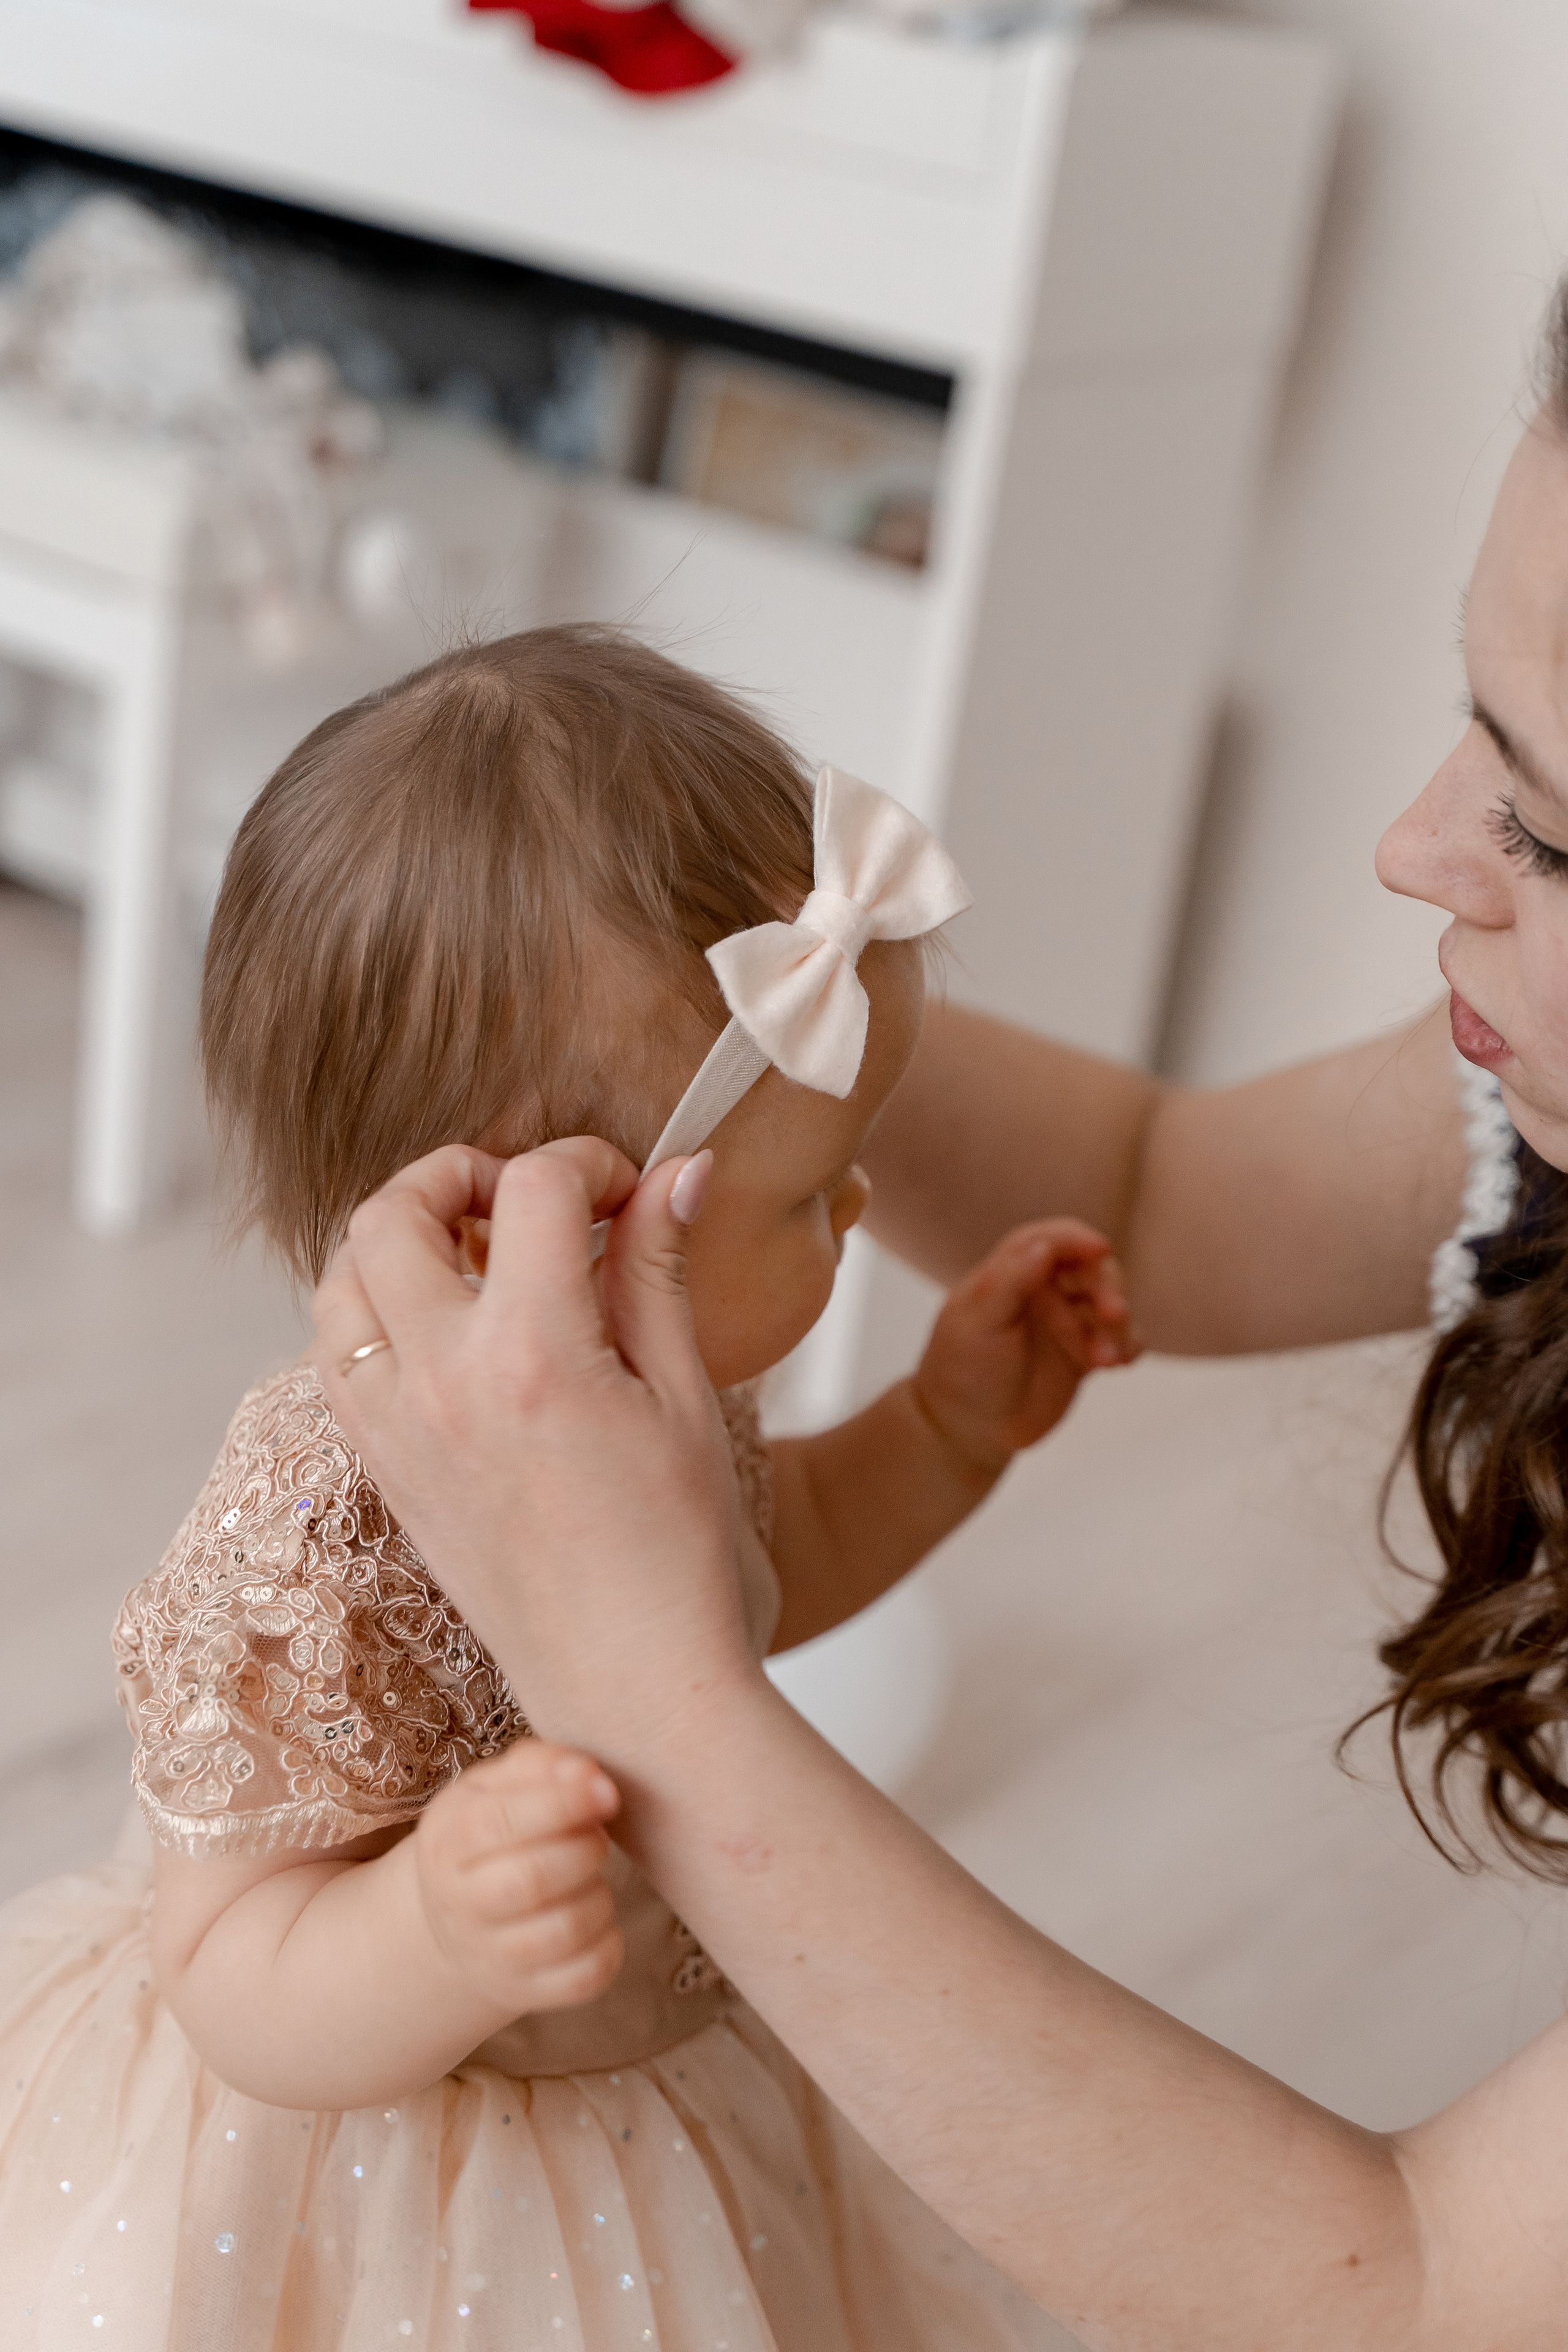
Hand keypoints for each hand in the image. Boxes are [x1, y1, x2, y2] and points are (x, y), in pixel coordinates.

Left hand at [310, 1138, 759, 1760]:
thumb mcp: (687, 1400)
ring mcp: (396, 1432)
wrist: (632, 1692)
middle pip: (393, 1211)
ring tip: (478, 1259)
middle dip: (460, 1174)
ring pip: (340, 1279)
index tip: (628, 1191)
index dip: (588, 1163)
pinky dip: (374, 1316)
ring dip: (399, 1241)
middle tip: (527, 1199)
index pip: (532, 1188)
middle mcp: (441, 1385)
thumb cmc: (682, 1559)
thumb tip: (675, 1173)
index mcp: (533, 1356)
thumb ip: (660, 1273)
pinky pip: (335, 1359)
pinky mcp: (384, 1473)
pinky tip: (448, 1333)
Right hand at [415, 1740, 624, 2013]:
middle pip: (531, 1880)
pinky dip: (607, 1946)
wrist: (458, 1916)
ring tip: (591, 1878)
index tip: (607, 1793)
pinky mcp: (524, 1992)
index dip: (562, 1803)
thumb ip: (541, 1765)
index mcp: (448, 1839)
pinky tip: (597, 1921)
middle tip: (596, 1837)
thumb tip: (589, 1775)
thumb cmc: (492, 1834)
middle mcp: (458, 1903)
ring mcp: (489, 1956)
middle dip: (584, 1850)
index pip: (498, 1822)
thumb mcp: (496, 1786)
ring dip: (598, 1897)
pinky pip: (583, 1978)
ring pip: (563, 1931)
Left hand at [913, 1218, 1140, 1477]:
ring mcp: (1067, 1321)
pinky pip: (1121, 1340)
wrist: (968, 1428)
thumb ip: (1009, 1281)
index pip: (1053, 1239)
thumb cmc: (963, 1368)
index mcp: (1012, 1271)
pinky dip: (1129, 1346)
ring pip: (1110, 1306)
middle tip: (1114, 1315)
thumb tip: (1044, 1246)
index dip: (1079, 1240)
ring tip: (1109, 1360)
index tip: (1100, 1251)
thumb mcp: (979, 1323)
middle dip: (1109, 1287)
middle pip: (1092, 1270)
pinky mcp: (1084, 1353)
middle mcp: (1044, 1290)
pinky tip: (1120, 1364)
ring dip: (1119, 1327)